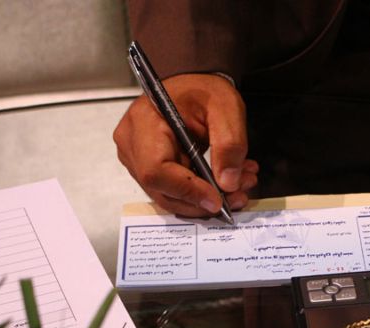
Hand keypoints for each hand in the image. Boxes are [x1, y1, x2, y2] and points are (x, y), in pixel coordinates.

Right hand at [113, 73, 257, 216]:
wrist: (192, 86)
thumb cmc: (202, 90)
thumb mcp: (226, 109)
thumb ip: (229, 144)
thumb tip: (228, 183)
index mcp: (144, 122)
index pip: (156, 170)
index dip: (187, 191)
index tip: (217, 199)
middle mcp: (132, 143)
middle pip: (162, 190)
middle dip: (202, 200)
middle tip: (238, 195)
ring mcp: (136, 158)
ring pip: (169, 196)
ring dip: (205, 198)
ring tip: (238, 186)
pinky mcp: (146, 168)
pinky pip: (172, 191)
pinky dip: (199, 192)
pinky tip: (224, 182)